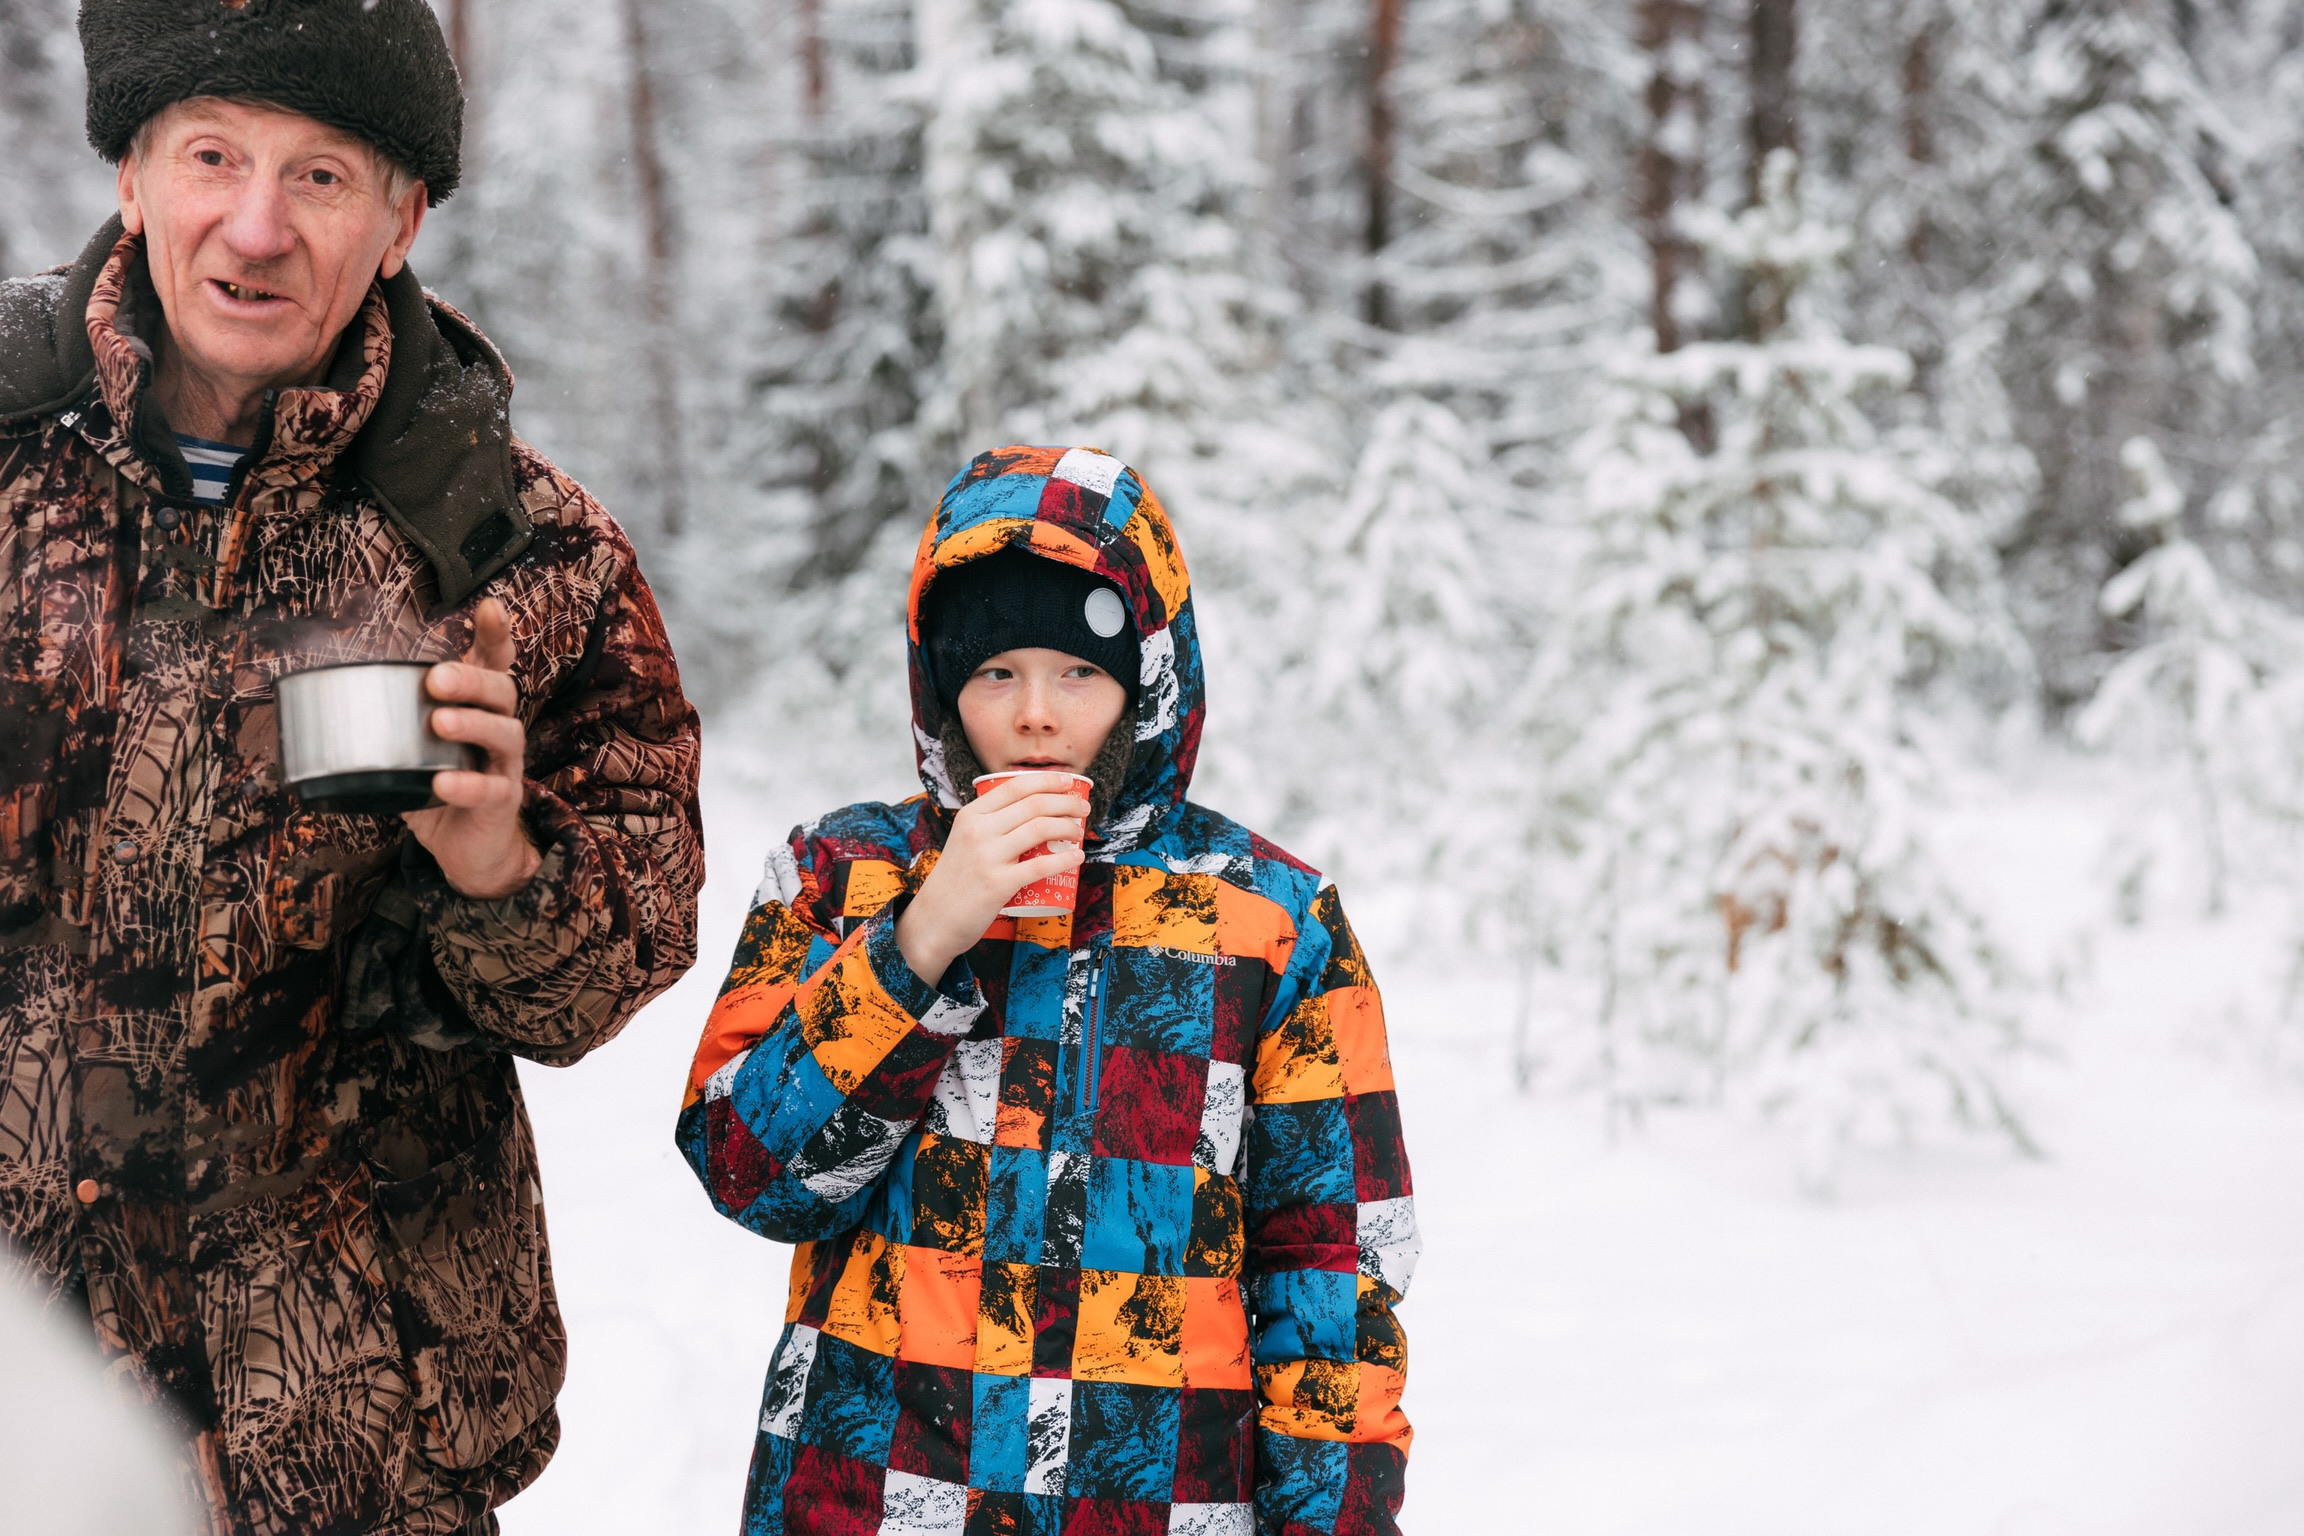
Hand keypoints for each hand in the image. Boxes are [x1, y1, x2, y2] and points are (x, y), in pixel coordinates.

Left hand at [403, 598, 542, 899]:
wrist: (468, 851)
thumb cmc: (435, 789)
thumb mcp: (408, 751)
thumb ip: (378, 724)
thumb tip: (304, 700)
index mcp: (476, 709)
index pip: (493, 664)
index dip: (495, 635)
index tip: (490, 608)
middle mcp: (497, 730)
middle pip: (501, 690)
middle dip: (470, 679)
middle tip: (435, 680)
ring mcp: (504, 766)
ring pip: (505, 733)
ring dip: (473, 724)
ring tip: (439, 721)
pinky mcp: (501, 803)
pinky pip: (491, 790)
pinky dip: (467, 784)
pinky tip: (443, 782)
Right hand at [895, 773, 1086, 985]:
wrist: (935, 919)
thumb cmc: (957, 879)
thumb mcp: (964, 839)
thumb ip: (989, 823)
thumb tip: (1032, 810)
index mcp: (971, 815)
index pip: (1015, 786)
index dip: (1047, 780)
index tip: (1068, 782)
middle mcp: (978, 831)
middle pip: (1034, 805)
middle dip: (1066, 802)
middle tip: (1082, 808)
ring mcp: (988, 857)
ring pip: (1041, 829)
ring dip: (1069, 826)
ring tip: (1079, 830)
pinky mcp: (999, 884)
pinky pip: (1041, 866)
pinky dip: (1065, 859)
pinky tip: (1078, 856)